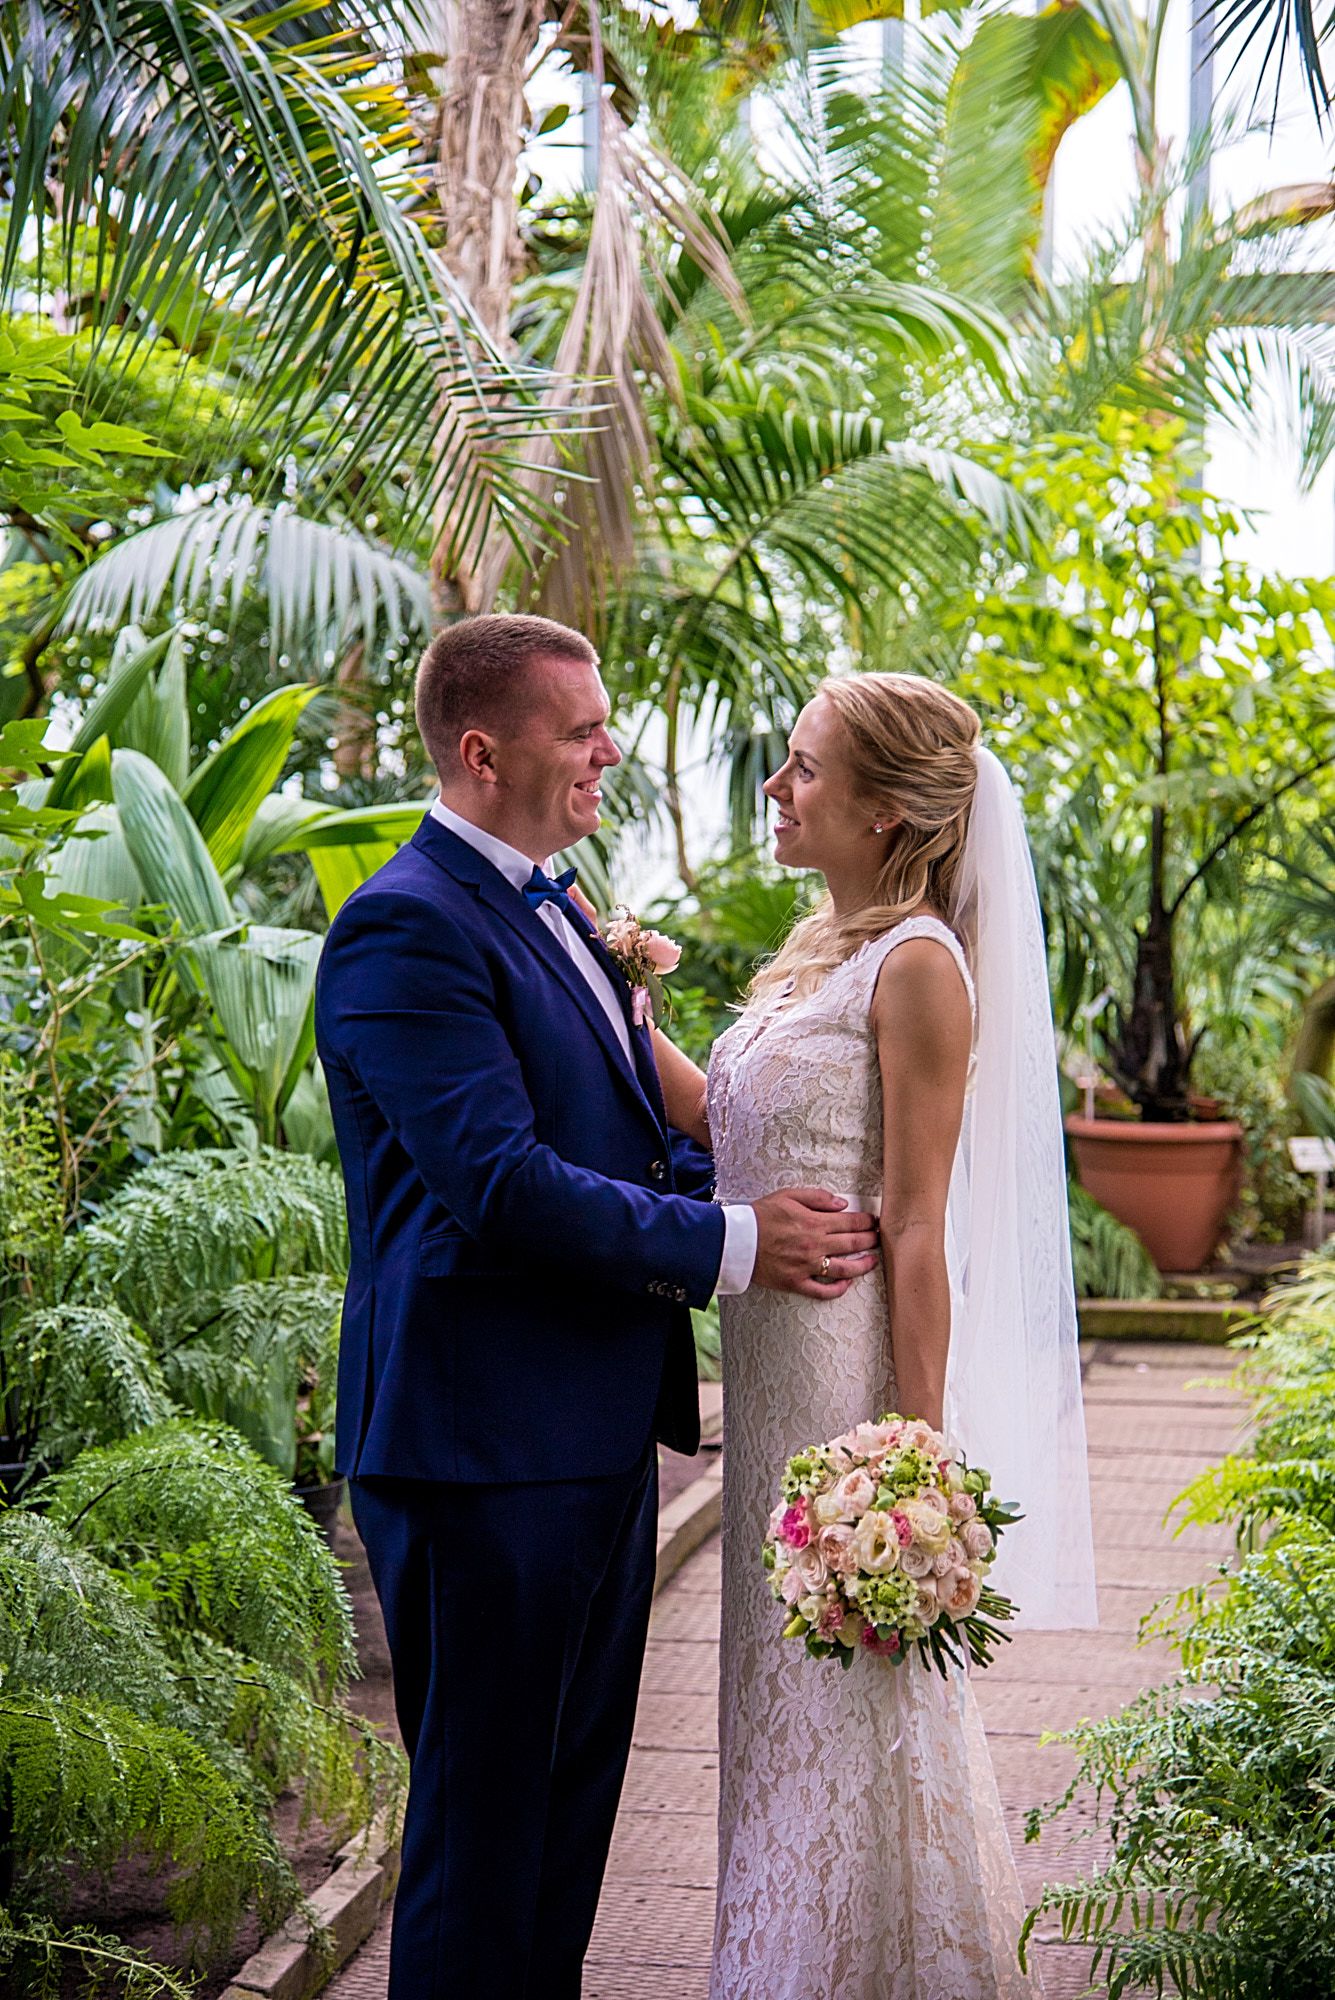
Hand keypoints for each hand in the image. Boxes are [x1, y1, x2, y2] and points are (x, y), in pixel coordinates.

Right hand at [750, 1187, 879, 1298]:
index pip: (851, 1223)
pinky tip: (847, 1284)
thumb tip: (842, 1204)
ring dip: (863, 1265)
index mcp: (814, 1223)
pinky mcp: (796, 1282)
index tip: (874, 1221)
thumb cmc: (760, 1216)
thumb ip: (817, 1198)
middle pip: (852, 1244)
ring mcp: (807, 1267)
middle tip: (878, 1238)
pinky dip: (838, 1290)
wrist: (736, 1240)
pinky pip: (822, 1291)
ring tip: (872, 1261)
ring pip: (844, 1269)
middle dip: (870, 1240)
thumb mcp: (788, 1195)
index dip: (867, 1222)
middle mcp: (814, 1246)